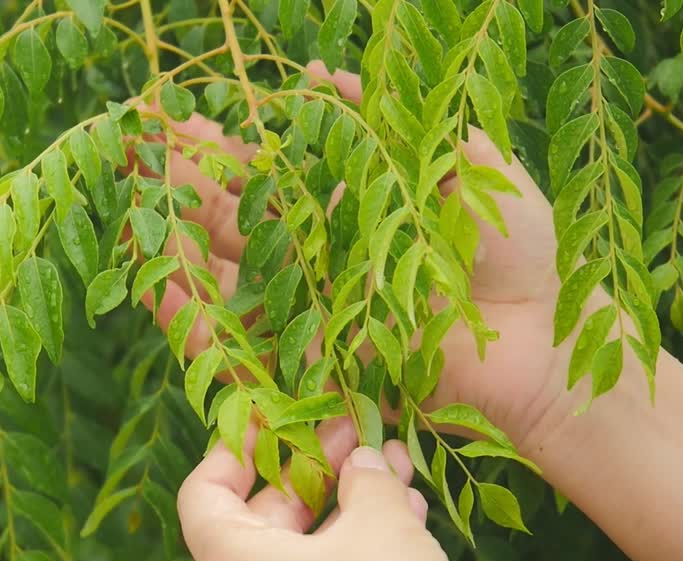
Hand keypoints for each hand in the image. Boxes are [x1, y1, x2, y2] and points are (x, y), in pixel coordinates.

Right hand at [138, 63, 572, 448]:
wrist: (548, 337)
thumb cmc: (519, 244)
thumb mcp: (460, 157)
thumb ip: (391, 121)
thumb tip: (323, 73)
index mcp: (352, 210)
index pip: (272, 176)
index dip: (225, 150)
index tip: (179, 120)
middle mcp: (324, 260)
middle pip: (238, 221)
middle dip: (189, 184)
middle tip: (140, 147)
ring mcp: (315, 313)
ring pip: (230, 277)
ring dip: (178, 243)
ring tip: (134, 205)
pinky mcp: (316, 364)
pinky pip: (247, 341)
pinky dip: (198, 316)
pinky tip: (156, 281)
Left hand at [177, 423, 509, 560]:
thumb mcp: (379, 522)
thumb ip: (363, 478)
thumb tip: (362, 462)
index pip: (202, 493)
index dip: (236, 447)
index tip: (276, 417)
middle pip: (259, 520)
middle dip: (311, 469)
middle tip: (354, 431)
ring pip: (303, 554)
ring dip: (347, 505)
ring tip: (393, 464)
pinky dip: (357, 550)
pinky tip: (406, 515)